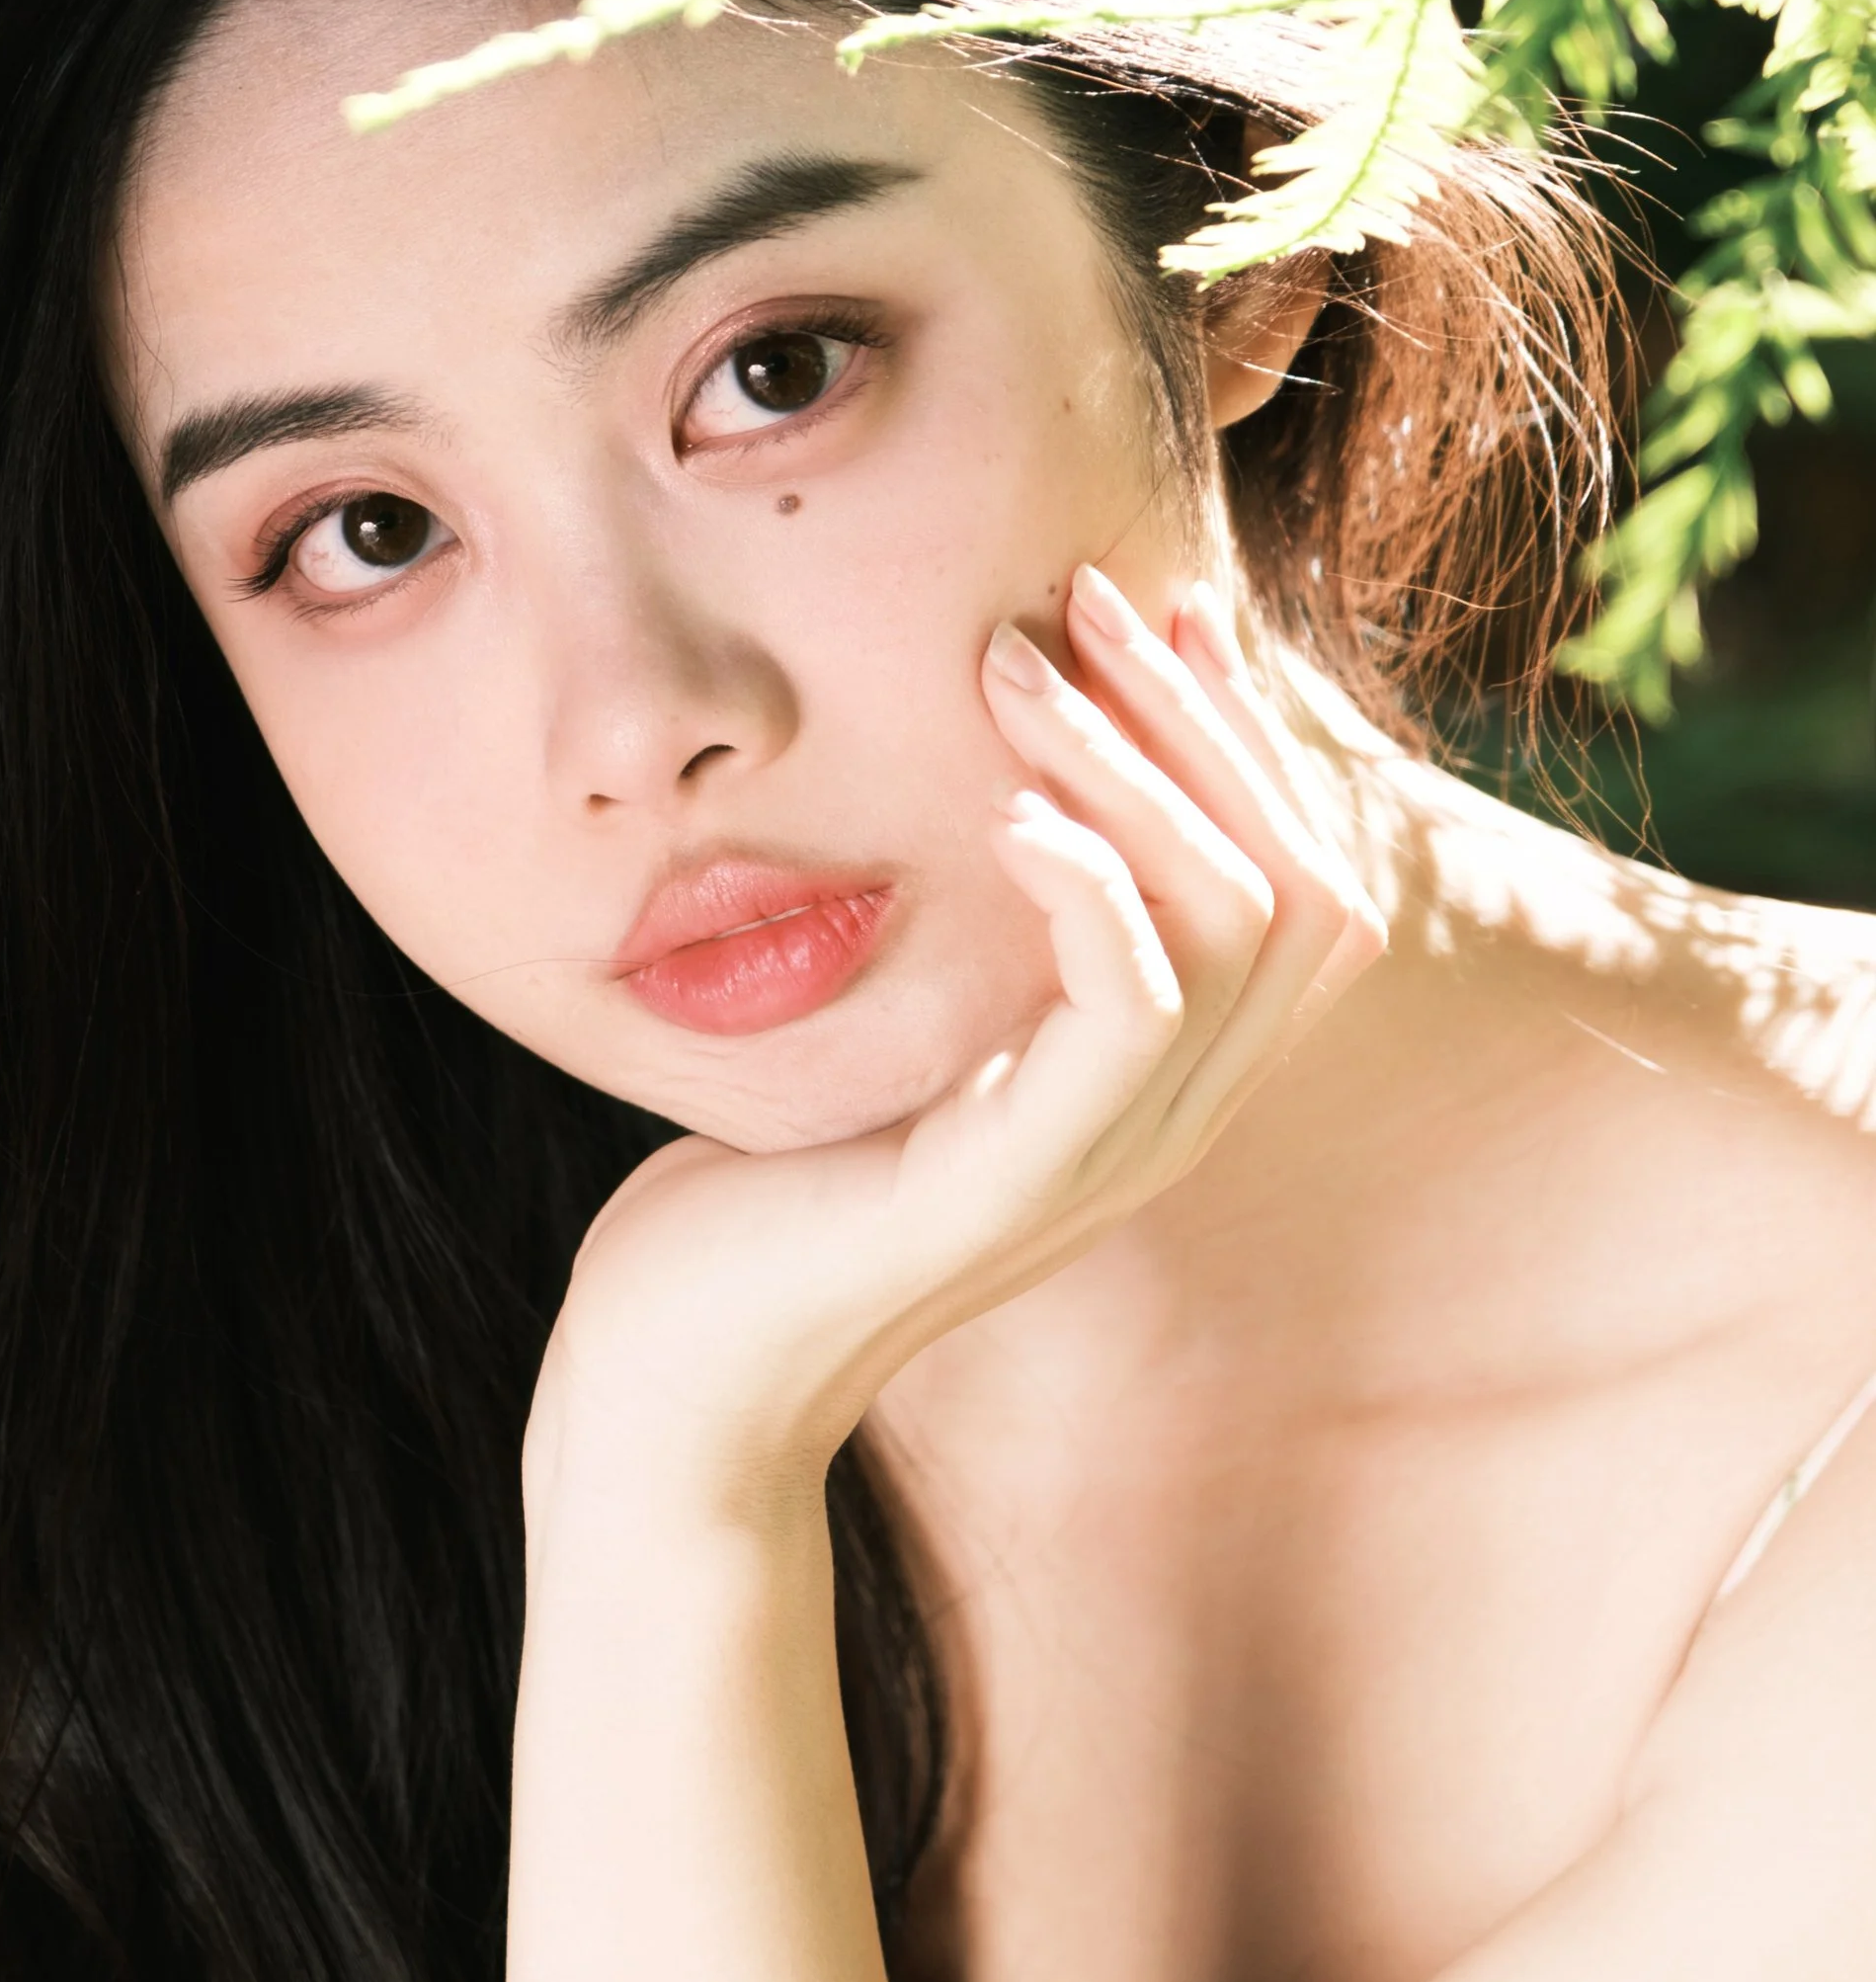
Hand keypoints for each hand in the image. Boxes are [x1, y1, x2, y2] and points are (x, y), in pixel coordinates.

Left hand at [528, 569, 1385, 1525]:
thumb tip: (1000, 777)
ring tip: (1013, 673)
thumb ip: (979, 938)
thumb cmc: (759, 1197)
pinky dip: (1094, 888)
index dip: (1249, 739)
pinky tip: (1007, 818)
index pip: (1303, 890)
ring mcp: (1103, 1162)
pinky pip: (1131, 1012)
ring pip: (1242, 925)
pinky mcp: (1015, 1185)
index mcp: (1151, 1083)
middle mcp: (1162, 1124)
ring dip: (1140, 767)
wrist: (671, 1381)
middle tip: (1082, 600)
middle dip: (1208, 719)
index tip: (1158, 608)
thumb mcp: (897, 1034)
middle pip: (1309, 888)